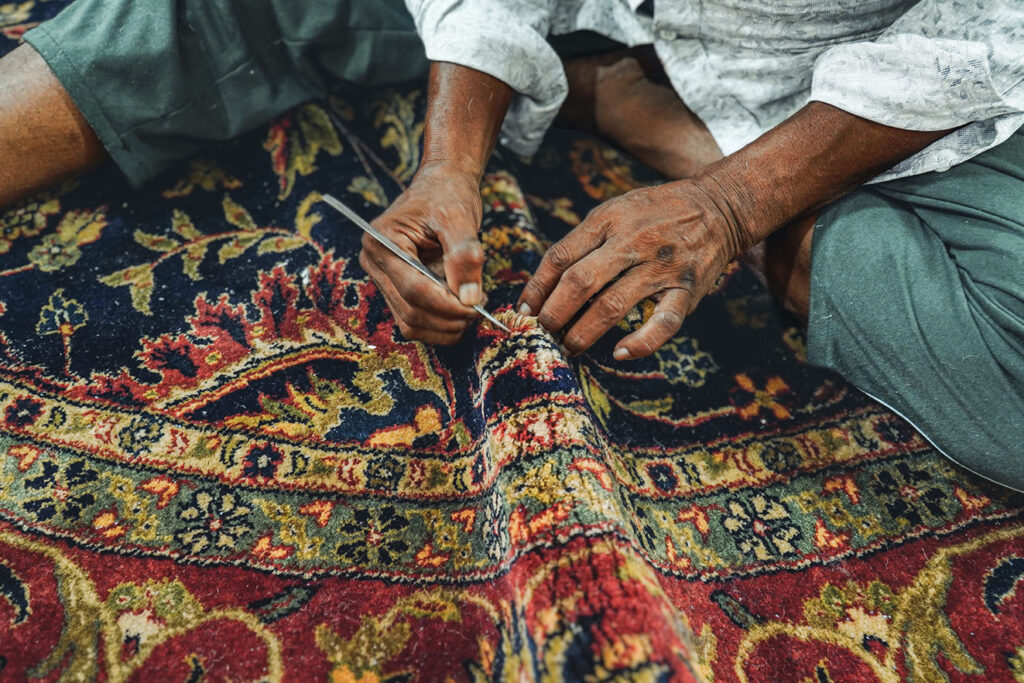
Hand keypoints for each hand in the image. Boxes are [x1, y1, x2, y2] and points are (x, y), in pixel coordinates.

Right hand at [358, 162, 484, 343]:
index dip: (446, 305)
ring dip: (444, 326)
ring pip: (410, 322)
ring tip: (472, 308)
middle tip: (479, 308)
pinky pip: (414, 320)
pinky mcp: (395, 289)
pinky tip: (460, 312)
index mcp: (381, 242)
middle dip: (448, 317)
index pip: (413, 288)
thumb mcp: (459, 217)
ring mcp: (382, 279)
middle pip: (410, 310)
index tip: (476, 306)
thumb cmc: (447, 195)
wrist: (440, 185)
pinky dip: (439, 325)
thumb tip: (470, 297)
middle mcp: (374, 263)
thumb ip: (464, 254)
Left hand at [516, 181, 742, 359]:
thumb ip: (583, 242)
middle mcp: (633, 242)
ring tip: (570, 347)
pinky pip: (664, 323)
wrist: (720, 207)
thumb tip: (545, 284)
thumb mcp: (616, 211)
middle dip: (555, 314)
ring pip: (613, 306)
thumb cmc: (656, 213)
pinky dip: (642, 342)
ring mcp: (661, 267)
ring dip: (585, 332)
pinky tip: (621, 353)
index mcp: (609, 220)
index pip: (561, 257)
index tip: (523, 311)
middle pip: (580, 282)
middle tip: (543, 333)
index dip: (537, 288)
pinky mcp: (687, 289)